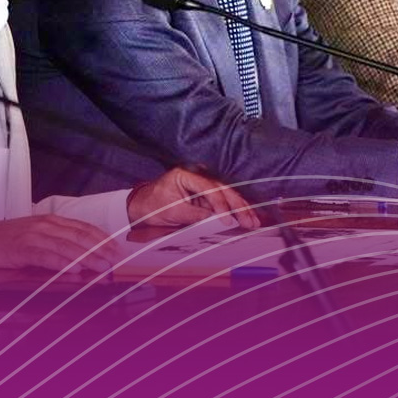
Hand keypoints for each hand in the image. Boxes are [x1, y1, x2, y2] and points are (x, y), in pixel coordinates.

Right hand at [0, 215, 119, 272]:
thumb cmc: (8, 242)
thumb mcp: (36, 237)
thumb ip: (57, 244)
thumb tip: (82, 258)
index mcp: (51, 220)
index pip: (83, 228)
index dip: (102, 239)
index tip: (116, 250)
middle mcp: (45, 225)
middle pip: (79, 237)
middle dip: (100, 249)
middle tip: (115, 261)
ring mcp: (34, 236)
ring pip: (67, 246)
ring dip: (87, 257)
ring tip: (102, 267)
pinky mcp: (22, 248)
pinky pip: (46, 256)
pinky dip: (62, 262)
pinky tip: (75, 269)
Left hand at [126, 167, 259, 228]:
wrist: (143, 208)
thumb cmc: (153, 206)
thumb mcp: (171, 211)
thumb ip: (194, 214)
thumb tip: (216, 220)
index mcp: (186, 175)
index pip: (209, 188)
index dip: (220, 204)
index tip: (227, 219)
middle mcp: (197, 177)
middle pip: (222, 189)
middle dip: (238, 206)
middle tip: (250, 221)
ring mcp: (202, 187)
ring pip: (227, 196)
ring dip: (241, 209)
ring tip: (253, 222)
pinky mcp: (206, 198)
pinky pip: (223, 204)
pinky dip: (235, 212)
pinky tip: (247, 218)